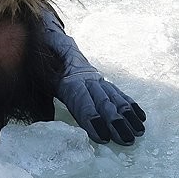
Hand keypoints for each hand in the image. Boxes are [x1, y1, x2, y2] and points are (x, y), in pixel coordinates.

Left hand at [39, 9, 145, 144]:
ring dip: (127, 115)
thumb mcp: (38, 73)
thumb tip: (47, 107)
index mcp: (68, 81)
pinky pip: (117, 92)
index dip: (92, 119)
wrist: (49, 37)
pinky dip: (129, 104)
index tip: (103, 136)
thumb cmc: (41, 60)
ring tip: (139, 131)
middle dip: (115, 122)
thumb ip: (44, 87)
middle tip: (127, 139)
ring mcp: (96, 79)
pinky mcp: (100, 80)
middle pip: (103, 102)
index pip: (82, 102)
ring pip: (114, 98)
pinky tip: (140, 116)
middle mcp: (86, 80)